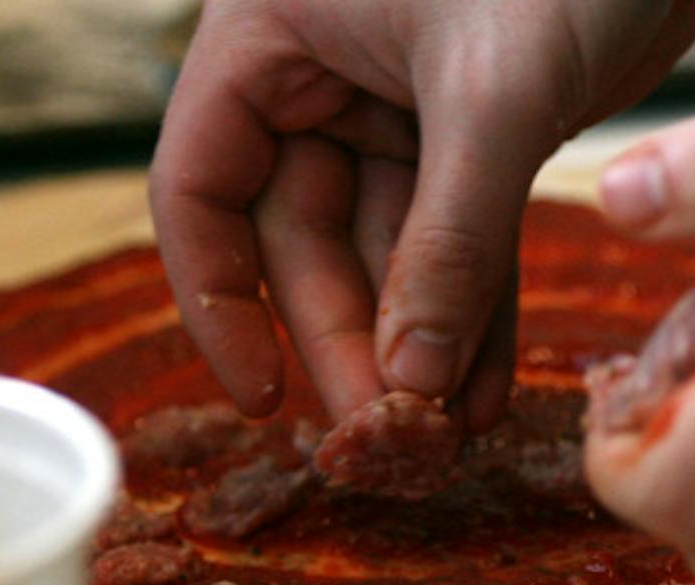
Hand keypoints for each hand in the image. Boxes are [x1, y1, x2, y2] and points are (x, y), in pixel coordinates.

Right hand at [150, 0, 694, 425]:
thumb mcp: (493, 95)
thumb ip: (451, 239)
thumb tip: (412, 376)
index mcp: (271, 37)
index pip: (201, 187)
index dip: (221, 301)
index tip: (265, 397)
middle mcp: (323, 78)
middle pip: (306, 241)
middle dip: (352, 339)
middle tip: (391, 434)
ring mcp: (403, 112)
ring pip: (391, 254)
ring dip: (422, 343)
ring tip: (450, 432)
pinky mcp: (481, 137)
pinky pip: (464, 244)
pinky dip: (478, 314)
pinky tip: (487, 388)